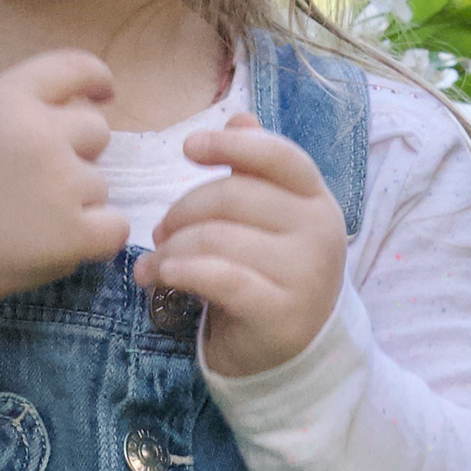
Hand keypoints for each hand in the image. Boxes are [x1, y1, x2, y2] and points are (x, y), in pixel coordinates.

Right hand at [0, 49, 131, 307]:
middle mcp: (44, 133)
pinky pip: (114, 227)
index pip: (74, 68)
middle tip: (43, 175)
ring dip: (78, 198)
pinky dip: (98, 235)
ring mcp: (64, 184)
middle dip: (78, 148)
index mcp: (10, 99)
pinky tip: (70, 241)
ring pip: (100, 183)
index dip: (96, 78)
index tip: (103, 91)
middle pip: (96, 130)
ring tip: (35, 218)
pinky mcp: (75, 233)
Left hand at [136, 112, 348, 377]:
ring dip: (170, 250)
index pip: (278, 156)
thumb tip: (240, 116)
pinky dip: (183, 272)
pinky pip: (220, 278)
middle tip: (160, 232)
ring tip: (152, 265)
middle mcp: (319, 232)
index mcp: (316, 199)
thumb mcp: (272, 219)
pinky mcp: (280, 313)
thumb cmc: (272, 274)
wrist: (294, 354)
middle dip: (182, 211)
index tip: (188, 148)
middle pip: (232, 196)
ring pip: (217, 239)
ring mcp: (305, 274)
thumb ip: (257, 169)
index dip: (230, 145)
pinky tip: (163, 276)